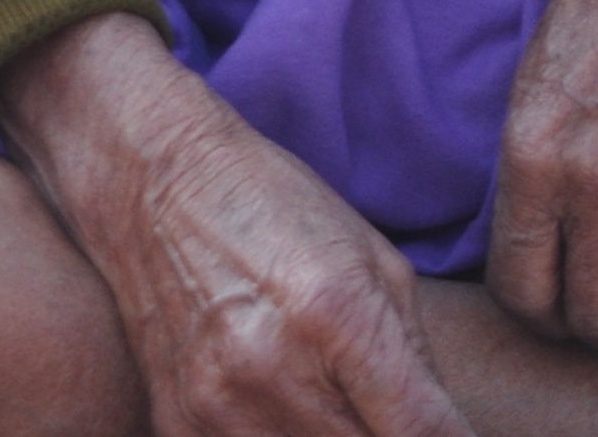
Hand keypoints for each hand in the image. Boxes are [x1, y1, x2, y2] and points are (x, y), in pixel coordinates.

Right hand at [0, 12, 473, 436]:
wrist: (153, 185)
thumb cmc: (278, 209)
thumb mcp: (374, 260)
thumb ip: (415, 357)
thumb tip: (444, 434)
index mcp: (336, 314)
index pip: (420, 432)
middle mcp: (272, 371)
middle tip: (393, 413)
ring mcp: (215, 408)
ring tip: (342, 406)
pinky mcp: (175, 426)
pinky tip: (289, 413)